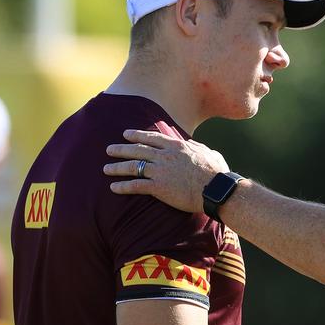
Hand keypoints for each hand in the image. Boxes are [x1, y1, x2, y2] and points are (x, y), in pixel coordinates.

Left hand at [104, 130, 231, 212]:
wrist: (216, 190)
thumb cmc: (217, 173)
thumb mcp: (209, 153)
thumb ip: (197, 148)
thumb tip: (193, 144)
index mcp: (177, 146)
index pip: (152, 138)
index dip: (137, 135)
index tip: (125, 134)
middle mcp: (165, 156)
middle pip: (138, 150)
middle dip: (121, 149)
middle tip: (109, 149)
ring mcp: (160, 170)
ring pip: (133, 166)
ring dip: (117, 167)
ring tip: (106, 169)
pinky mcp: (158, 187)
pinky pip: (136, 185)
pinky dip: (123, 186)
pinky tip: (114, 188)